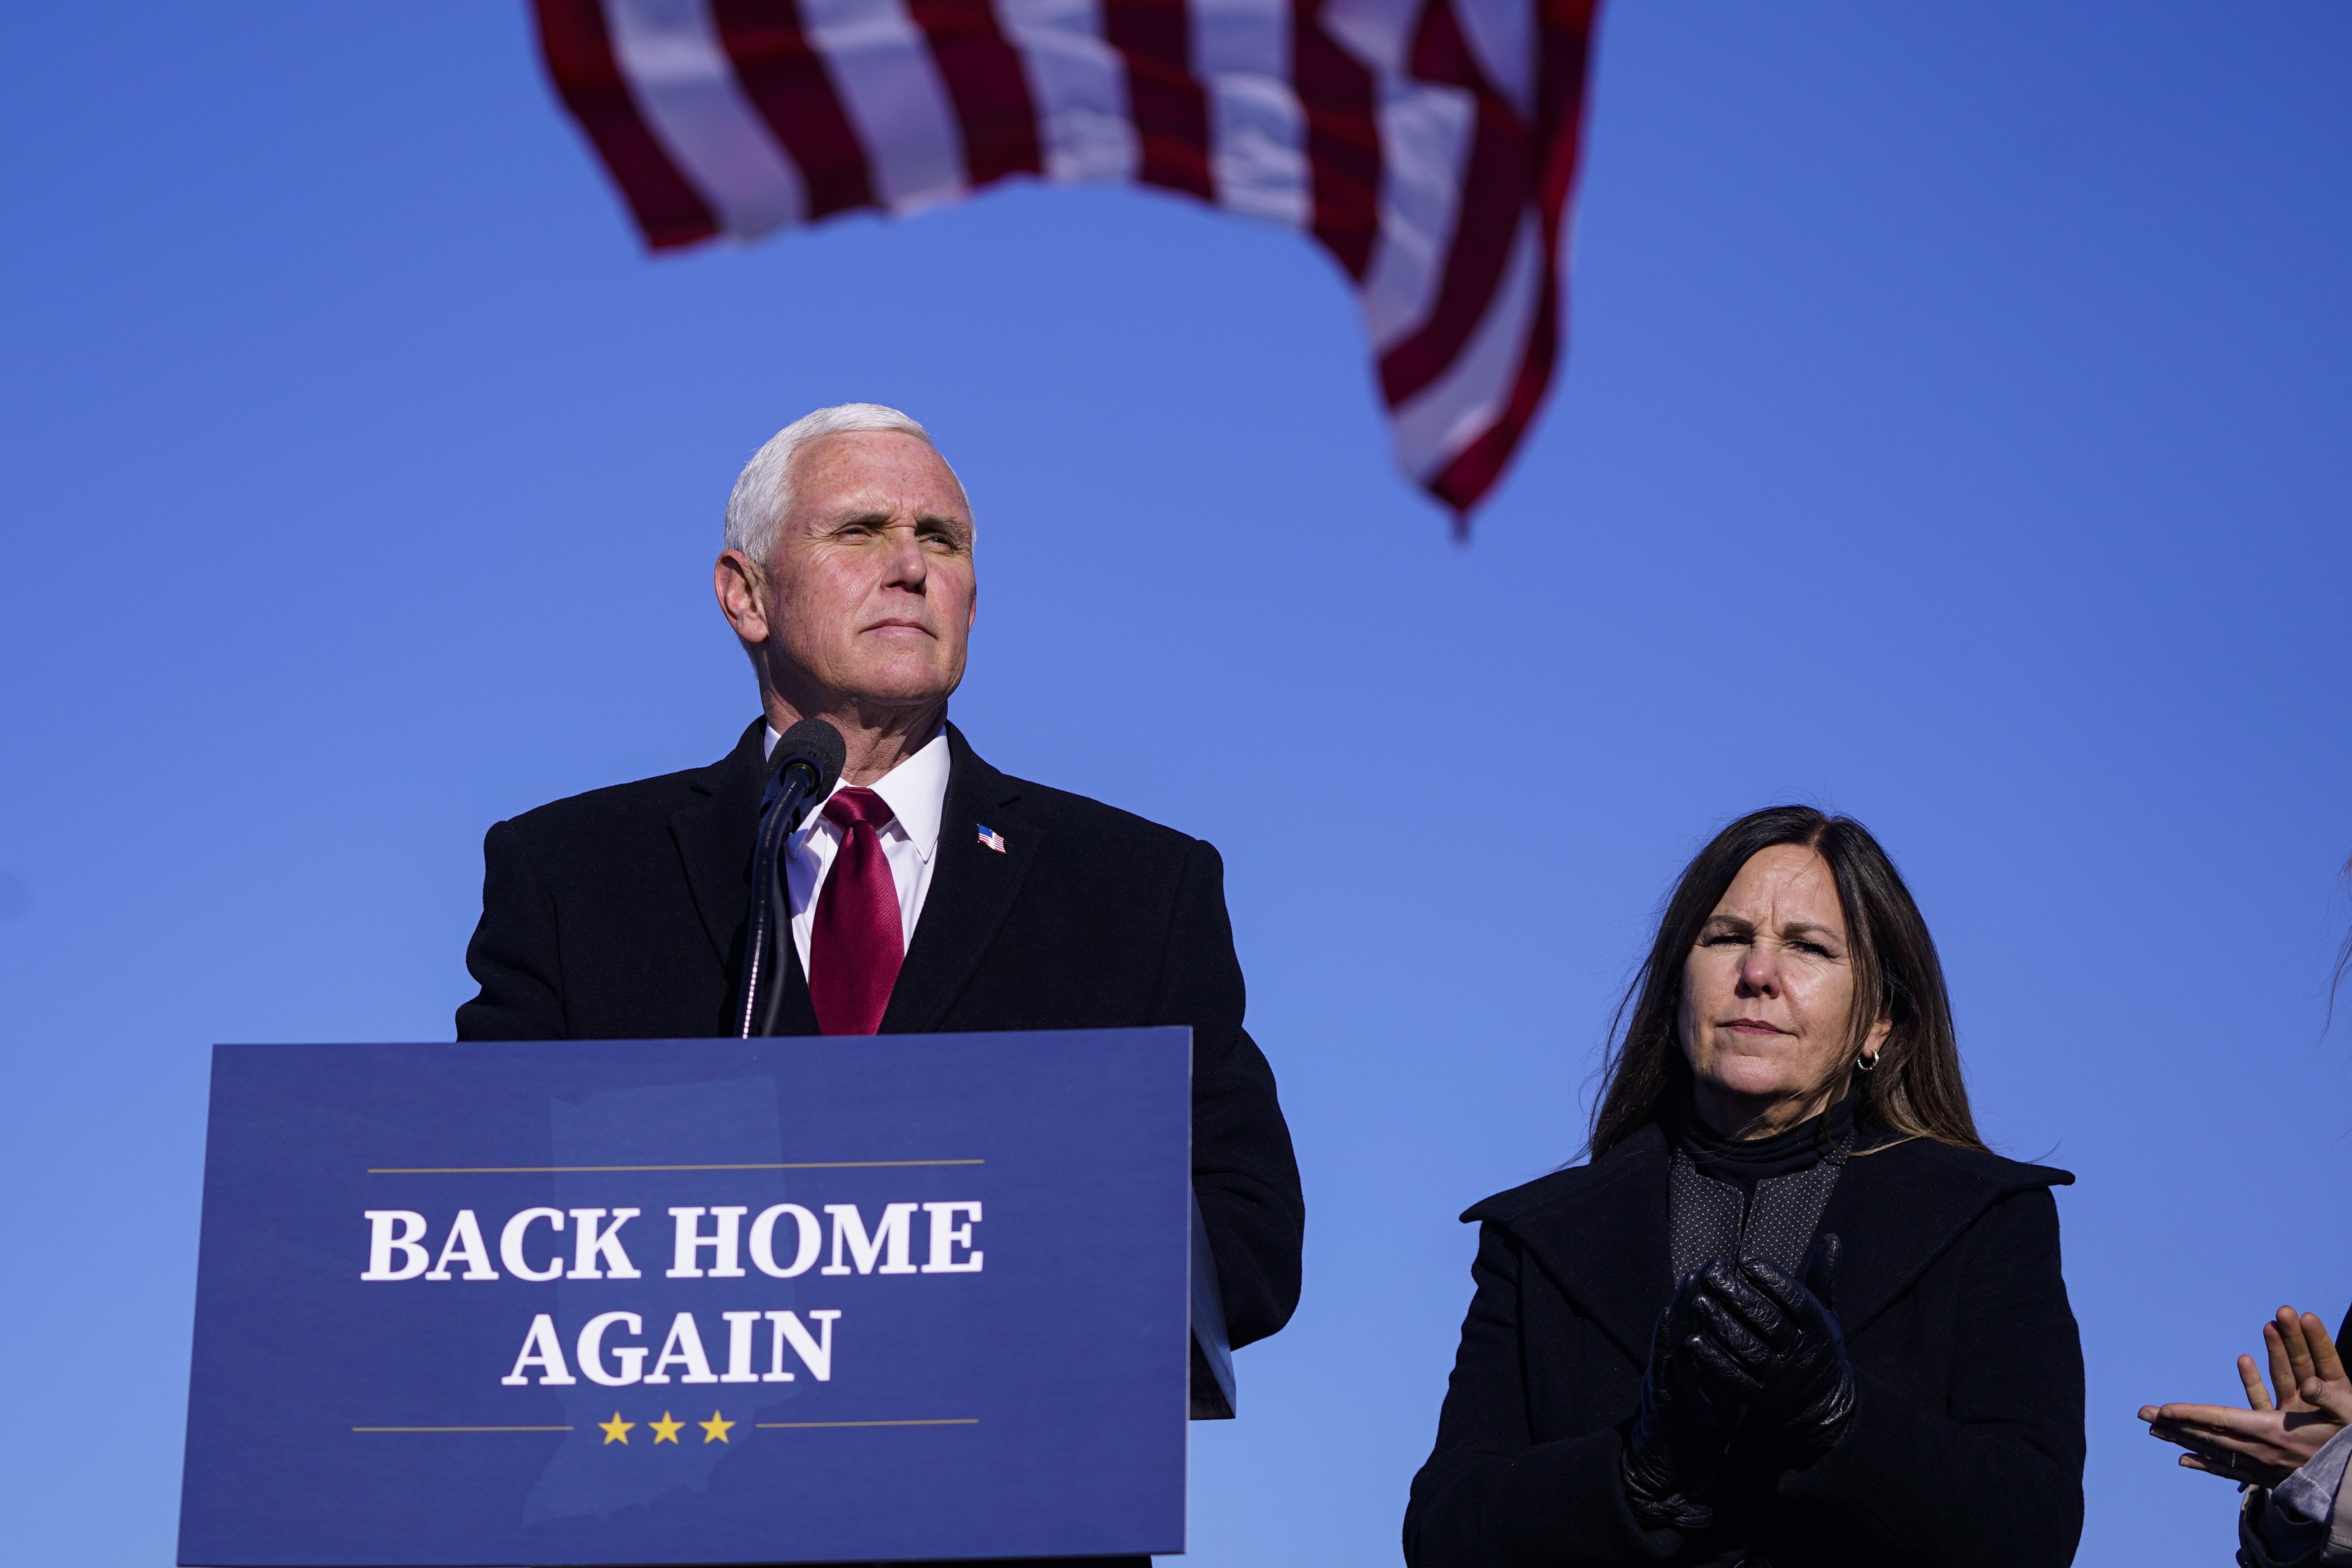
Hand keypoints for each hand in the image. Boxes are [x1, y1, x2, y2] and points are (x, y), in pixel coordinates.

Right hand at [1622, 1269, 1741, 1528]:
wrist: (1675, 1464)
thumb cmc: (1699, 1425)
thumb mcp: (1720, 1388)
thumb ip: (1729, 1362)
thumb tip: (1753, 1337)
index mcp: (1695, 1361)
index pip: (1704, 1323)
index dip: (1716, 1296)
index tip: (1731, 1267)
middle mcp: (1677, 1364)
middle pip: (1686, 1322)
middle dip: (1697, 1291)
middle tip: (1713, 1263)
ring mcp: (1666, 1379)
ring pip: (1671, 1337)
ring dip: (1679, 1308)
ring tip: (1690, 1282)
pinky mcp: (1662, 1399)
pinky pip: (1664, 1368)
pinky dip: (1665, 1344)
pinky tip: (1668, 1323)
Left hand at [1686, 1238, 1855, 1469]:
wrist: (1823, 1408)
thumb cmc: (1816, 1345)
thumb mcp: (1825, 1313)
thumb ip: (1821, 1276)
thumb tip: (1831, 1238)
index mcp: (1819, 1328)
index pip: (1797, 1301)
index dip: (1773, 1279)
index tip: (1746, 1259)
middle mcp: (1801, 1353)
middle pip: (1769, 1323)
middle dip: (1739, 1298)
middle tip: (1712, 1274)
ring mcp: (1780, 1378)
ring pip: (1749, 1350)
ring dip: (1722, 1326)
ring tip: (1698, 1302)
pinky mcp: (1760, 1399)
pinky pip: (1735, 1378)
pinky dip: (1714, 1360)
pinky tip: (1692, 1340)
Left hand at [2140, 1306, 2351, 1486]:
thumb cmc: (2350, 1442)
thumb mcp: (2344, 1415)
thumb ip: (2327, 1396)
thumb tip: (2310, 1382)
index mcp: (2273, 1433)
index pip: (2221, 1420)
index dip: (2191, 1413)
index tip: (2162, 1409)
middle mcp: (2261, 1452)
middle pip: (2208, 1436)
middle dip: (2174, 1424)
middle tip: (2142, 1414)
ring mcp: (2261, 1467)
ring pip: (2212, 1452)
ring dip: (2181, 1440)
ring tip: (2153, 1432)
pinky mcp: (2266, 1477)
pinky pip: (2227, 1469)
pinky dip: (2204, 1463)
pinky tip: (2184, 1461)